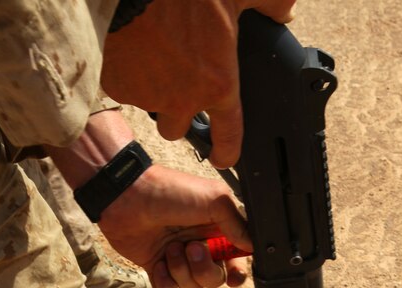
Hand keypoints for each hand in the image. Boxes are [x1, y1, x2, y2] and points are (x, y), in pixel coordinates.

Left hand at [98, 164, 252, 287]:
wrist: (127, 197)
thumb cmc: (170, 192)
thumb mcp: (214, 199)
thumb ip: (237, 224)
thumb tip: (252, 246)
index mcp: (218, 231)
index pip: (237, 261)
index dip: (237, 272)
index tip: (233, 275)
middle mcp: (201, 247)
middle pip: (216, 279)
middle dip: (204, 269)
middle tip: (190, 248)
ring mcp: (179, 259)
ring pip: (193, 287)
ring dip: (181, 271)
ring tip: (169, 249)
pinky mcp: (157, 269)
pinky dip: (164, 283)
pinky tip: (158, 265)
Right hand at [102, 1, 296, 167]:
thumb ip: (269, 3)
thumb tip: (283, 12)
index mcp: (217, 84)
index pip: (228, 137)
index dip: (227, 153)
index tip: (223, 158)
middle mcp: (183, 100)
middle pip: (178, 130)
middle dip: (178, 114)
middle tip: (178, 84)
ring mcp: (148, 97)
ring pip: (151, 108)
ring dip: (154, 92)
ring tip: (154, 56)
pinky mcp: (118, 87)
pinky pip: (124, 89)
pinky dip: (127, 75)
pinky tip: (133, 49)